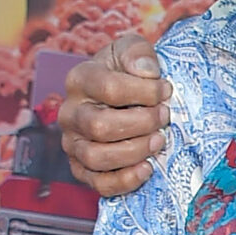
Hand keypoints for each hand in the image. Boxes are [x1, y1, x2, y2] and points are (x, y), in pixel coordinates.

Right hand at [57, 35, 171, 194]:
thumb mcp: (131, 50)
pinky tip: (147, 168)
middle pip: (100, 126)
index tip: (166, 91)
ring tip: (159, 140)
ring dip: (135, 151)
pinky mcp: (82, 169)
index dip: (143, 92)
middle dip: (141, 124)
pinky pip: (99, 183)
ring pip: (96, 157)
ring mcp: (72, 143)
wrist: (123, 97)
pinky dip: (125, 180)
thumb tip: (147, 72)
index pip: (108, 89)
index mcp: (79, 80)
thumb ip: (137, 52)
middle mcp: (69, 113)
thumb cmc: (128, 72)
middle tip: (165, 117)